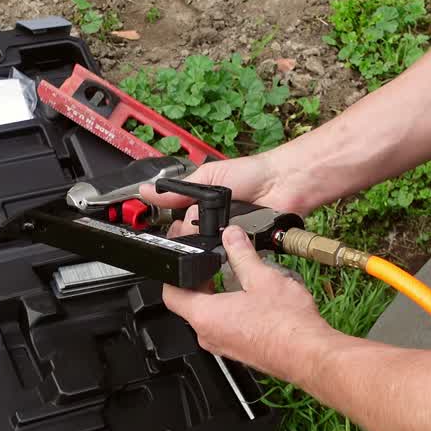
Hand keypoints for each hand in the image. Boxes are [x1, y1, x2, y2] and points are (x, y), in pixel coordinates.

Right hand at [139, 153, 310, 236]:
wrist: (283, 182)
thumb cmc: (250, 174)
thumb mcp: (208, 177)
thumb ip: (179, 190)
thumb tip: (147, 190)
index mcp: (203, 208)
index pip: (179, 227)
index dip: (175, 230)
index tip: (170, 230)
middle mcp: (215, 225)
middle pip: (193, 242)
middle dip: (191, 237)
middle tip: (194, 228)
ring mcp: (230, 237)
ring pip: (210, 251)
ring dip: (209, 245)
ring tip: (212, 235)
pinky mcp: (245, 246)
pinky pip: (232, 256)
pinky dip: (229, 252)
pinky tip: (228, 245)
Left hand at [162, 226, 334, 383]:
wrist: (310, 354)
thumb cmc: (287, 325)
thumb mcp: (262, 277)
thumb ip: (242, 253)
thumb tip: (232, 236)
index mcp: (205, 316)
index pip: (171, 293)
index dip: (172, 272)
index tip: (182, 257)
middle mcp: (209, 335)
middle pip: (190, 302)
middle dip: (200, 278)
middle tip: (213, 258)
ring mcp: (224, 345)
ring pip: (210, 314)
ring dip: (217, 292)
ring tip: (236, 274)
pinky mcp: (239, 350)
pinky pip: (225, 326)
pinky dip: (230, 308)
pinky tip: (251, 296)